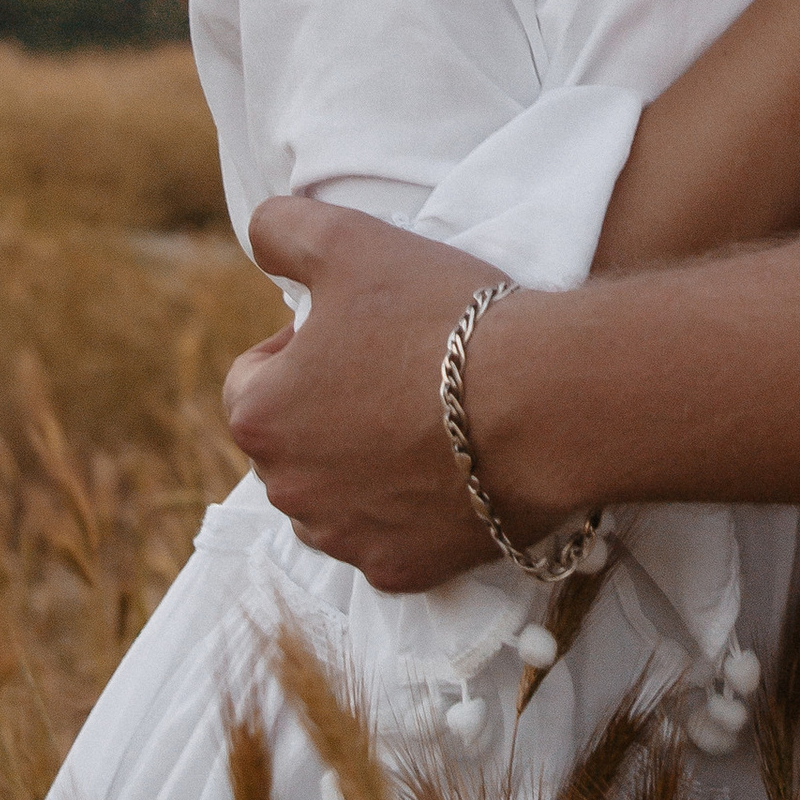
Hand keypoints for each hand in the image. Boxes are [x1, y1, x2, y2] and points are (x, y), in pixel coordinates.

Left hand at [224, 200, 515, 588]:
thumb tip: (261, 236)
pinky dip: (412, 512)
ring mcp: (345, 538)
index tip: (362, 332)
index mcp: (260, 415)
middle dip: (331, 410)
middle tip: (401, 372)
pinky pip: (390, 538)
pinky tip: (452, 471)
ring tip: (430, 423)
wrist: (546, 401)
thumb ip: (285, 229)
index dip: (303, 348)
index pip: (253, 378)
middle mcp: (288, 491)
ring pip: (336, 496)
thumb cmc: (443, 319)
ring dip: (364, 465)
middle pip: (294, 442)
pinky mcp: (402, 570)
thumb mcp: (351, 240)